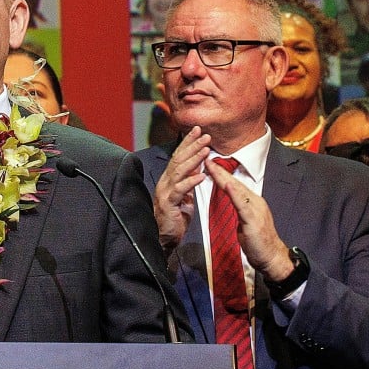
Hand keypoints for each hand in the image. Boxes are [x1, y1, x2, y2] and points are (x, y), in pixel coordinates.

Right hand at [153, 126, 209, 251]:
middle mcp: (165, 182)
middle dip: (192, 146)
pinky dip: (191, 181)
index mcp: (169, 179)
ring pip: (179, 171)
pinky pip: (180, 190)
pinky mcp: (168, 203)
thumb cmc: (174, 217)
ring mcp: (165, 192)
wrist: (163, 238)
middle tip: (204, 135)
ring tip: (205, 150)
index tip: (198, 131)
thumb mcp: (184, 195)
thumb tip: (198, 166)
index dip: (188, 143)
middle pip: (178, 159)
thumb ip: (188, 180)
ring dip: (193, 159)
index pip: (179, 156)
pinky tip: (201, 175)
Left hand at [205, 158, 293, 281]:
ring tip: (213, 166)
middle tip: (207, 158)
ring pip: (238, 190)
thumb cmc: (257, 242)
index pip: (234, 185)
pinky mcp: (254, 220)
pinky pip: (243, 205)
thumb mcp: (244, 222)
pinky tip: (228, 185)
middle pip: (235, 183)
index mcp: (252, 202)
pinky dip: (235, 194)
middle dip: (220, 170)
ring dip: (224, 177)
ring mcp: (256, 210)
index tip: (209, 164)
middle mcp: (255, 202)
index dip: (221, 174)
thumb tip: (229, 202)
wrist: (272, 257)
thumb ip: (238, 210)